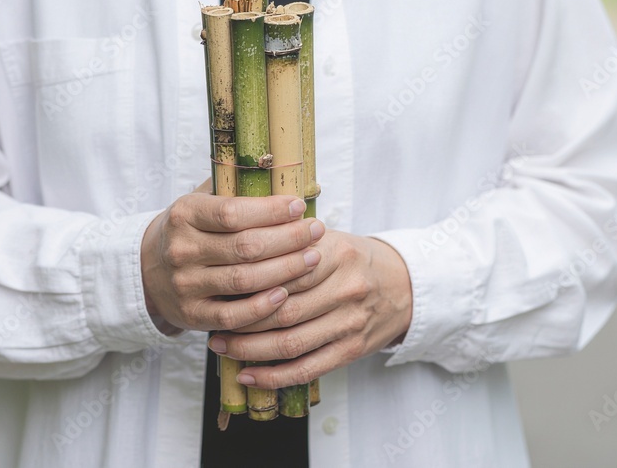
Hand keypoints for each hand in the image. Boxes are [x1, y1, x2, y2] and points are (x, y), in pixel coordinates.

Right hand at [140, 182, 325, 332]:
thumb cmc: (191, 230)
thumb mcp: (201, 202)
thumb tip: (287, 174)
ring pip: (244, 280)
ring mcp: (185, 285)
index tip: (299, 206)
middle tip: (316, 231)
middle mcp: (182, 249)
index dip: (271, 210)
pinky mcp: (192, 315)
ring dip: (285, 270)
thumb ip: (235, 189)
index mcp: (184, 214)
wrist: (146, 269)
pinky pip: (233, 316)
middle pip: (245, 247)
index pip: (233, 213)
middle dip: (288, 239)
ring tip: (312, 258)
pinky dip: (262, 307)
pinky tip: (285, 294)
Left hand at [206, 231, 412, 388]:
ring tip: (221, 347)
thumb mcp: (329, 238)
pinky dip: (274, 376)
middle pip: (282, 309)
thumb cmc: (353, 260)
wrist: (404, 285)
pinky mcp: (353, 349)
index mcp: (336, 253)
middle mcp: (346, 288)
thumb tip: (235, 244)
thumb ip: (290, 241)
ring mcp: (351, 321)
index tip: (219, 287)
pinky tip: (248, 375)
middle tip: (212, 322)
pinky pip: (307, 368)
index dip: (246, 282)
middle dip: (241, 320)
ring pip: (290, 342)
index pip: (282, 269)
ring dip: (250, 350)